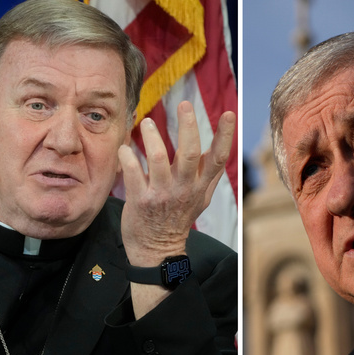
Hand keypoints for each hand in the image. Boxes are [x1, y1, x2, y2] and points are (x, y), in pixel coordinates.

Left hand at [118, 101, 233, 315]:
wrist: (156, 250)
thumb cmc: (177, 219)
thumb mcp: (200, 198)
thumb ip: (206, 173)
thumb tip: (214, 145)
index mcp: (200, 186)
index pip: (218, 158)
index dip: (225, 135)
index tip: (229, 112)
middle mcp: (183, 189)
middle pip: (188, 152)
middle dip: (187, 126)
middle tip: (184, 104)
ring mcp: (161, 194)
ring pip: (158, 158)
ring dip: (152, 137)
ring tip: (147, 123)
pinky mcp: (139, 200)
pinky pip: (132, 172)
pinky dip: (127, 156)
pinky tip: (124, 148)